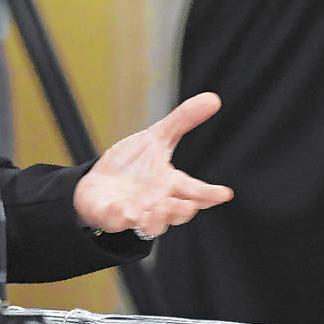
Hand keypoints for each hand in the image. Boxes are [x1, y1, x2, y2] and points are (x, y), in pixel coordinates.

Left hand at [73, 92, 232, 238]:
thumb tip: (213, 98)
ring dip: (156, 220)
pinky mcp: (111, 216)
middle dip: (182, 211)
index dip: (210, 193)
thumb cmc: (133, 165)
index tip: (224, 193)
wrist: (99, 183)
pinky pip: (116, 221)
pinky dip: (119, 217)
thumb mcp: (156, 138)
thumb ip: (182, 121)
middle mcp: (157, 203)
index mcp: (170, 184)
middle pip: (177, 213)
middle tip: (188, 205)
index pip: (195, 191)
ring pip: (152, 225)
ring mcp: (135, 212)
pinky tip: (122, 210)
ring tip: (156, 209)